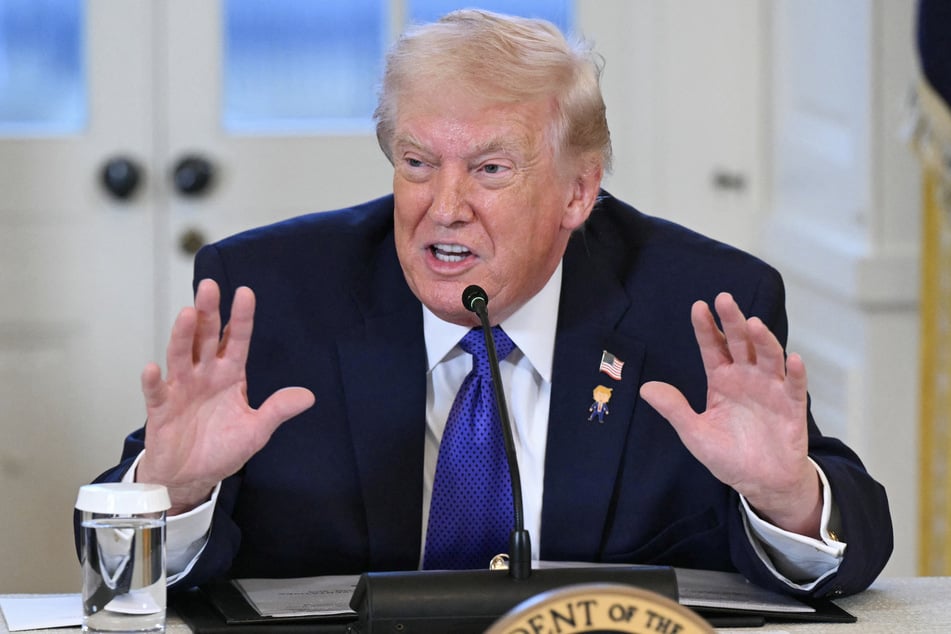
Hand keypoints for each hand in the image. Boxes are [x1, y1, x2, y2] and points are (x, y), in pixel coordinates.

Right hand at [137, 279, 314, 513]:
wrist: (192, 477)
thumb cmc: (222, 449)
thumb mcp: (257, 430)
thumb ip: (277, 410)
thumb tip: (308, 396)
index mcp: (230, 375)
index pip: (236, 340)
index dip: (241, 318)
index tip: (246, 293)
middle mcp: (205, 375)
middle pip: (206, 337)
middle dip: (209, 312)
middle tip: (210, 286)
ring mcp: (181, 389)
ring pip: (181, 355)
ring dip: (183, 335)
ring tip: (189, 314)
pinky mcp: (161, 409)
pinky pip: (156, 392)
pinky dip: (153, 381)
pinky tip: (153, 368)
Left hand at [640, 292, 820, 536]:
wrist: (761, 482)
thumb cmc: (728, 455)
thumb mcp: (695, 433)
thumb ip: (674, 409)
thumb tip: (646, 388)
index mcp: (722, 380)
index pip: (712, 348)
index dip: (706, 328)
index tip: (698, 307)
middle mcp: (746, 378)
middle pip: (740, 343)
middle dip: (732, 321)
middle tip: (724, 299)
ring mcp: (771, 389)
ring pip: (768, 358)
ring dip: (763, 341)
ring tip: (754, 324)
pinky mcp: (792, 407)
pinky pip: (795, 387)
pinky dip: (796, 373)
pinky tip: (793, 359)